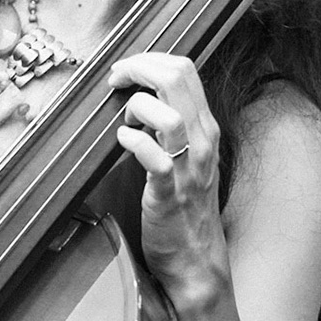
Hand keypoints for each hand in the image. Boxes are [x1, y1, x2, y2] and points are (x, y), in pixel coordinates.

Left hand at [107, 53, 230, 307]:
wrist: (195, 259)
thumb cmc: (184, 207)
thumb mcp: (187, 156)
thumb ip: (170, 124)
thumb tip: (139, 96)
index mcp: (205, 127)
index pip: (184, 70)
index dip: (149, 60)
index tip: (125, 71)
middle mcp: (202, 142)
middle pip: (177, 79)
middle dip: (138, 69)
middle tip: (116, 80)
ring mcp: (188, 168)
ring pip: (169, 115)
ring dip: (138, 106)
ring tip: (125, 119)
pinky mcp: (169, 194)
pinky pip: (154, 158)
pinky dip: (134, 141)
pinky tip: (122, 141)